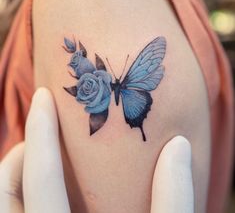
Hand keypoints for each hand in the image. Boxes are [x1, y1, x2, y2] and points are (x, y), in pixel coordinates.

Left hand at [0, 88, 193, 212]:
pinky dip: (22, 191)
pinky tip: (49, 181)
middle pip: (4, 193)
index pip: (40, 179)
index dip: (41, 131)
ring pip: (5, 204)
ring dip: (17, 171)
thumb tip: (179, 146)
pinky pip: (16, 211)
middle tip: (43, 130)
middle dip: (20, 153)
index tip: (43, 96)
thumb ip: (172, 201)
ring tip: (40, 151)